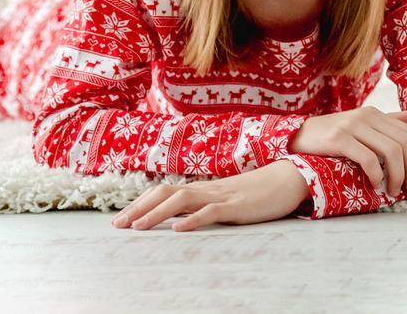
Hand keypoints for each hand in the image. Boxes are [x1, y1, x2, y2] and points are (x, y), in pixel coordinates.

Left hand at [111, 159, 310, 231]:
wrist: (289, 178)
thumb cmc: (259, 192)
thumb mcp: (227, 200)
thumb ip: (206, 206)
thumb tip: (183, 218)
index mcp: (203, 188)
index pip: (164, 192)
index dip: (141, 203)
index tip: (121, 219)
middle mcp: (206, 189)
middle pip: (165, 193)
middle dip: (139, 208)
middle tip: (117, 226)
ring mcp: (221, 195)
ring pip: (181, 200)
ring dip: (157, 213)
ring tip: (138, 228)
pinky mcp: (237, 205)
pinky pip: (212, 211)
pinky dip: (193, 219)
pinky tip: (179, 229)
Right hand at [288, 106, 406, 196]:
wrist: (298, 137)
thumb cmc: (333, 136)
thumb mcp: (363, 125)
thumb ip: (389, 122)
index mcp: (376, 114)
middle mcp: (367, 116)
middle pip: (405, 144)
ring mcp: (353, 126)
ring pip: (391, 151)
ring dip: (398, 176)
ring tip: (394, 191)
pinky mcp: (339, 139)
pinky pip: (368, 158)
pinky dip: (376, 174)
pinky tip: (375, 185)